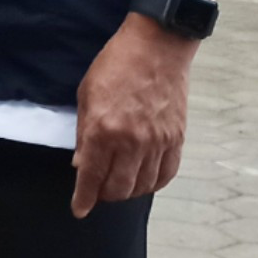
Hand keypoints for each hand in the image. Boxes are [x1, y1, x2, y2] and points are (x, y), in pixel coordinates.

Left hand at [71, 15, 193, 218]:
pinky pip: (167, 173)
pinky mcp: (177, 138)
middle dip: (104, 196)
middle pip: (119, 188)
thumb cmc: (116, 66)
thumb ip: (84, 134)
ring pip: (144, 185)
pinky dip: (153, 183)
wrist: (157, 47)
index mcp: (104, 130)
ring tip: (118, 186)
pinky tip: (143, 180)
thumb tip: (82, 165)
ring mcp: (158, 141)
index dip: (84, 198)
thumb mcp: (86, 96)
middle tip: (97, 192)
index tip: (79, 210)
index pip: (92, 177)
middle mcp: (133, 141)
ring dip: (128, 192)